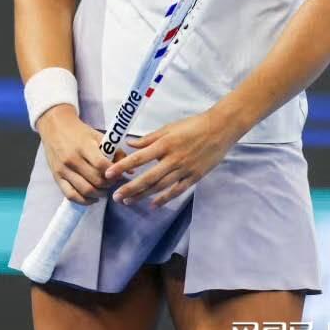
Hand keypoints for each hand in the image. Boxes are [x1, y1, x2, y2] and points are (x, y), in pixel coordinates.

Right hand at [37, 105, 130, 205]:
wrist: (55, 127)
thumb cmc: (79, 132)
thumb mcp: (98, 136)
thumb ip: (115, 152)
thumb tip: (130, 171)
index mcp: (84, 146)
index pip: (101, 165)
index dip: (113, 173)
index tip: (119, 174)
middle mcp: (72, 159)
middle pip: (95, 180)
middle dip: (108, 184)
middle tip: (113, 183)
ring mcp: (63, 170)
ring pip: (85, 190)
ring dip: (99, 194)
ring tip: (105, 190)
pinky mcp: (56, 177)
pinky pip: (71, 195)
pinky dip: (84, 201)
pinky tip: (92, 198)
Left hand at [103, 110, 234, 208]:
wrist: (220, 129)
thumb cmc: (193, 125)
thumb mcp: (169, 127)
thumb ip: (149, 138)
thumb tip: (130, 144)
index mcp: (165, 144)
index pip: (139, 158)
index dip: (122, 166)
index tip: (109, 174)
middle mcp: (173, 159)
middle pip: (148, 177)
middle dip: (130, 188)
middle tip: (115, 196)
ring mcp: (184, 170)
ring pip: (160, 187)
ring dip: (143, 195)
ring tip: (128, 202)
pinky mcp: (194, 177)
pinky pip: (177, 190)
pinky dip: (164, 199)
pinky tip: (153, 205)